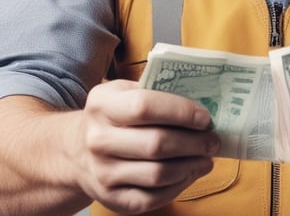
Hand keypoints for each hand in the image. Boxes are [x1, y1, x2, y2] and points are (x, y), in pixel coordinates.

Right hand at [75, 79, 220, 213]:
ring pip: (158, 174)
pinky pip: (154, 197)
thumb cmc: (113, 116)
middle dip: (193, 143)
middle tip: (213, 140)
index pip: (144, 106)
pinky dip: (179, 186)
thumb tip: (201, 100)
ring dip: (191, 166)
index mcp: (101, 105)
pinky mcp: (113, 199)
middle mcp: (98, 140)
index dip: (180, 112)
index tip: (205, 117)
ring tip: (207, 157)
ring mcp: (103, 173)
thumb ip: (154, 91)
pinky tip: (190, 173)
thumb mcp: (122, 92)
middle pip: (156, 144)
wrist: (76, 151)